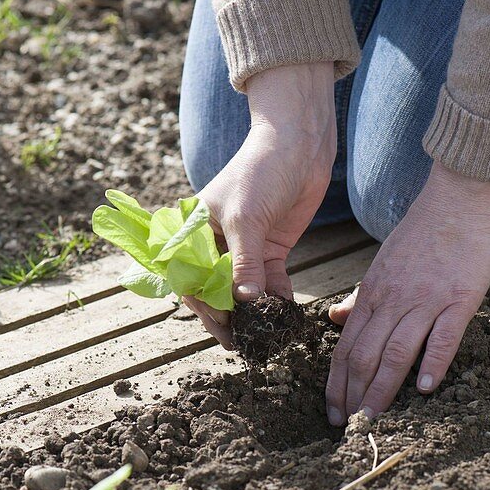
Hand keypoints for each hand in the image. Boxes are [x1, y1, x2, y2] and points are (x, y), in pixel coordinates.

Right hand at [184, 63, 336, 346]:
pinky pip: (270, 282)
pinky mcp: (271, 248)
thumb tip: (245, 302)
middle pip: (217, 289)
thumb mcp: (247, 218)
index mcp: (195, 231)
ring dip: (255, 312)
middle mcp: (217, 243)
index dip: (203, 305)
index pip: (190, 277)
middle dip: (229, 317)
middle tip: (242, 345)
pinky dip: (277, 299)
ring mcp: (245, 247)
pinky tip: (285, 316)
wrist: (299, 145)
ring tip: (265, 338)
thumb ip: (243, 263)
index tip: (221, 328)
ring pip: (245, 290)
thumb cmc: (261, 171)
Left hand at [325, 163, 489, 424]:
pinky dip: (433, 362)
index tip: (331, 411)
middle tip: (345, 427)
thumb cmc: (424, 232)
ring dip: (381, 389)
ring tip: (371, 420)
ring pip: (395, 351)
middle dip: (352, 394)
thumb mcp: (383, 263)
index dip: (336, 382)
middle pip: (364, 354)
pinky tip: (426, 388)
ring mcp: (426, 300)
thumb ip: (361, 296)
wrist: (460, 198)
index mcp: (373, 293)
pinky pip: (443, 335)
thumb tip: (336, 319)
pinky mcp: (459, 298)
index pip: (346, 346)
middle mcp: (393, 300)